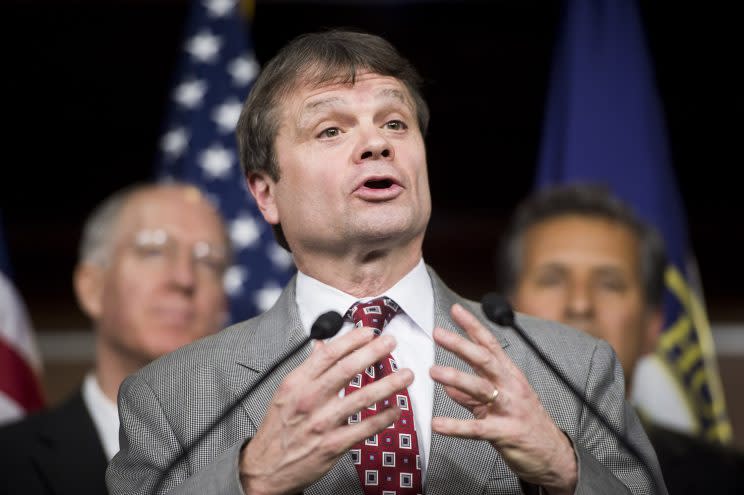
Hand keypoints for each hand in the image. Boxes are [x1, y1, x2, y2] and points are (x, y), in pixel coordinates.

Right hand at [239, 327, 412, 494]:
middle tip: (391, 342)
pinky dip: (385, 417)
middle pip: (347, 369)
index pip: (329, 353)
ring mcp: (323, 423)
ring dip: (389, 383)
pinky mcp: (333, 445)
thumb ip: (308, 369)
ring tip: (406, 375)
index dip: (353, 340)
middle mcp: (310, 400)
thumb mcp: (286, 392)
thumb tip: (322, 346)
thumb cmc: (278, 429)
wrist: (266, 468)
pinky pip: (366, 428)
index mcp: (297, 383)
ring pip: (362, 397)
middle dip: (373, 352)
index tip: (370, 332)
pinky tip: (396, 408)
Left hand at [430, 303, 576, 493]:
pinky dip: (456, 426)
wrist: (553, 455)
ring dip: (456, 377)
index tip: (455, 310)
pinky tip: (438, 425)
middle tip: (438, 333)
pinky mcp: (505, 432)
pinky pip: (478, 428)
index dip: (473, 326)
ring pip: (481, 388)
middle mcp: (510, 386)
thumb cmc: (524, 423)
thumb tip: (447, 386)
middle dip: (461, 344)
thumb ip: (471, 394)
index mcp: (509, 375)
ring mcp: (509, 408)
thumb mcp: (499, 402)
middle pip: (484, 359)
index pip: (490, 344)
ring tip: (433, 371)